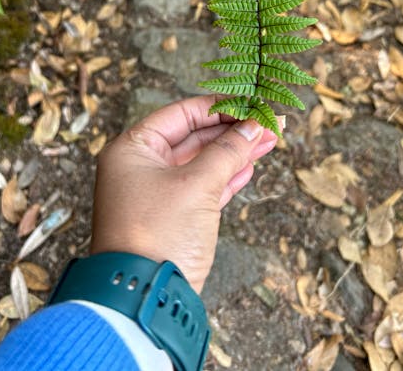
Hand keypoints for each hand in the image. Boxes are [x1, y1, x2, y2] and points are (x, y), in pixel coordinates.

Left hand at [90, 95, 279, 291]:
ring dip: (234, 152)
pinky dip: (225, 177)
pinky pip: (202, 188)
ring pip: (201, 163)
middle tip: (269, 122)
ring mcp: (156, 194)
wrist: (145, 299)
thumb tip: (254, 126)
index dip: (219, 108)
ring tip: (269, 140)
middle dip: (232, 131)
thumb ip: (227, 151)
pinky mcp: (172, 218)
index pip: (181, 114)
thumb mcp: (196, 184)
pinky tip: (249, 166)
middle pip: (193, 137)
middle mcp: (140, 167)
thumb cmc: (159, 234)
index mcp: (133, 149)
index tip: (251, 104)